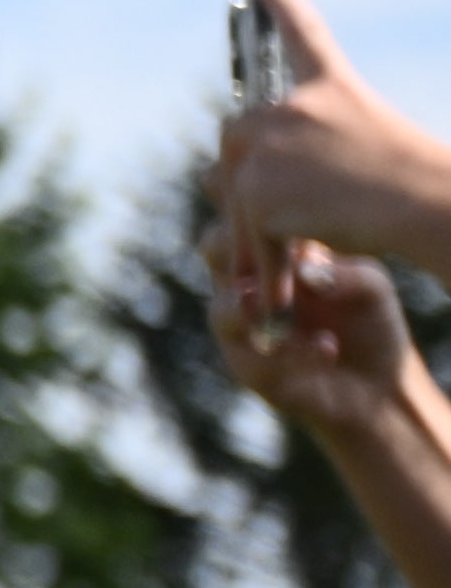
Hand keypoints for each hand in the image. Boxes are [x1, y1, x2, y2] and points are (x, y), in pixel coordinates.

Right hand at [219, 199, 432, 448]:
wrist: (374, 383)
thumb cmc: (369, 320)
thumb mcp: (366, 282)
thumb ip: (333, 270)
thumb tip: (299, 268)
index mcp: (270, 251)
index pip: (242, 214)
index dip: (248, 204)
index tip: (284, 212)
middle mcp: (245, 282)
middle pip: (213, 247)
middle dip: (233, 244)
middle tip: (271, 253)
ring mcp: (241, 325)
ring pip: (221, 307)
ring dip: (252, 304)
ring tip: (287, 307)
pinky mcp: (246, 365)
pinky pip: (255, 354)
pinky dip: (292, 350)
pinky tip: (327, 348)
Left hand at [222, 0, 450, 269]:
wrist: (424, 204)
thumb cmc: (409, 190)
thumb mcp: (357, 151)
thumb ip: (294, 145)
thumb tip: (226, 160)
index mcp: (331, 88)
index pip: (303, 31)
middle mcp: (292, 104)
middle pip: (236, 144)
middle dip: (248, 184)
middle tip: (287, 221)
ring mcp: (269, 139)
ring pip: (234, 193)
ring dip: (256, 230)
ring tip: (304, 249)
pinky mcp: (256, 184)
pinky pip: (244, 229)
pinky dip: (262, 258)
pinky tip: (288, 274)